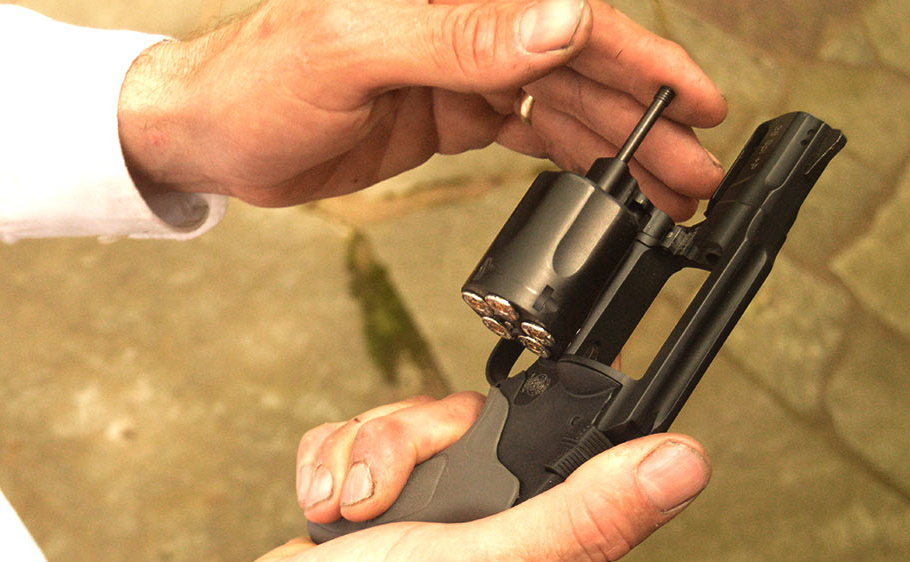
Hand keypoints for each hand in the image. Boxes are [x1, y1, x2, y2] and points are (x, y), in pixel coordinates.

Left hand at [118, 0, 726, 218]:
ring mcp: (461, 72)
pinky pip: (525, 132)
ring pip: (562, 108)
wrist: (208, 132)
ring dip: (617, 150)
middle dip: (648, 122)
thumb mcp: (354, 50)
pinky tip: (600, 182)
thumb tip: (562, 19)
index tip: (701, 101)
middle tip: (698, 173)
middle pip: (583, 69)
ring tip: (667, 194)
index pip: (572, 22)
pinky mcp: (447, 113)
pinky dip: (567, 158)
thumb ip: (458, 37)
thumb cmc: (258, 79)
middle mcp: (469, 27)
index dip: (646, 62)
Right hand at [226, 393, 709, 561]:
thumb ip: (582, 516)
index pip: (555, 440)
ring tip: (352, 515)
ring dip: (366, 458)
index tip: (455, 454)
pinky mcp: (387, 499)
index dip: (501, 430)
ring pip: (413, 421)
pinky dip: (334, 466)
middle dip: (412, 443)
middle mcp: (499, 530)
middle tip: (388, 500)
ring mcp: (439, 514)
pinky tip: (329, 514)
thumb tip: (684, 465)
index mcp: (548, 549)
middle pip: (470, 419)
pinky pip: (366, 436)